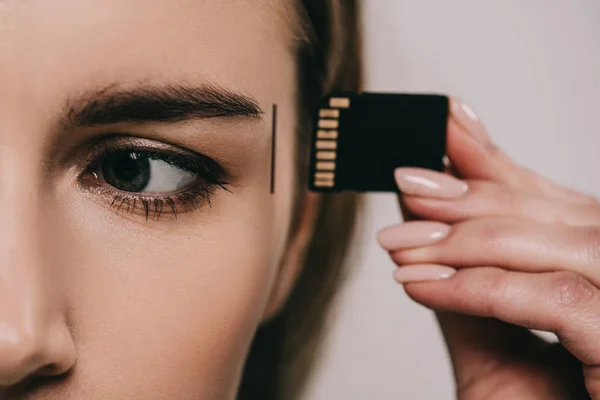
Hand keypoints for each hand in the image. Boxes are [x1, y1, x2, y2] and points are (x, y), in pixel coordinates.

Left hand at [378, 98, 599, 398]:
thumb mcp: (501, 347)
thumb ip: (471, 283)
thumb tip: (423, 219)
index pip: (555, 206)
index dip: (498, 165)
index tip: (446, 130)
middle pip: (558, 216)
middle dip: (474, 193)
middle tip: (408, 178)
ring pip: (556, 247)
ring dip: (465, 241)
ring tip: (399, 245)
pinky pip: (555, 297)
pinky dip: (482, 287)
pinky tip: (421, 286)